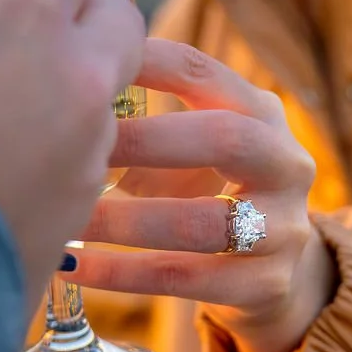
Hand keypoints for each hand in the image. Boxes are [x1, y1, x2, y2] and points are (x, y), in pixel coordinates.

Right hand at [0, 0, 145, 304]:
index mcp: (17, 11)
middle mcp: (72, 73)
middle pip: (118, 23)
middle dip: (83, 24)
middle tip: (22, 45)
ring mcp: (84, 152)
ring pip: (106, 104)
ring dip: (67, 102)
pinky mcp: (77, 220)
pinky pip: (83, 175)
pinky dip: (52, 170)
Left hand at [72, 39, 336, 351]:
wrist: (271, 271)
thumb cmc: (208, 190)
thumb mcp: (196, 145)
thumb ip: (150, 122)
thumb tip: (64, 105)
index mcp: (262, 113)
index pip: (203, 72)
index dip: (146, 65)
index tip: (84, 67)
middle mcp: (287, 163)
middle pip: (224, 138)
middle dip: (146, 142)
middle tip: (81, 149)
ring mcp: (284, 228)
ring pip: (201, 223)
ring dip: (125, 220)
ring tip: (68, 219)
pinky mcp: (266, 285)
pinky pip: (183, 278)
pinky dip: (121, 271)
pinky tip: (73, 264)